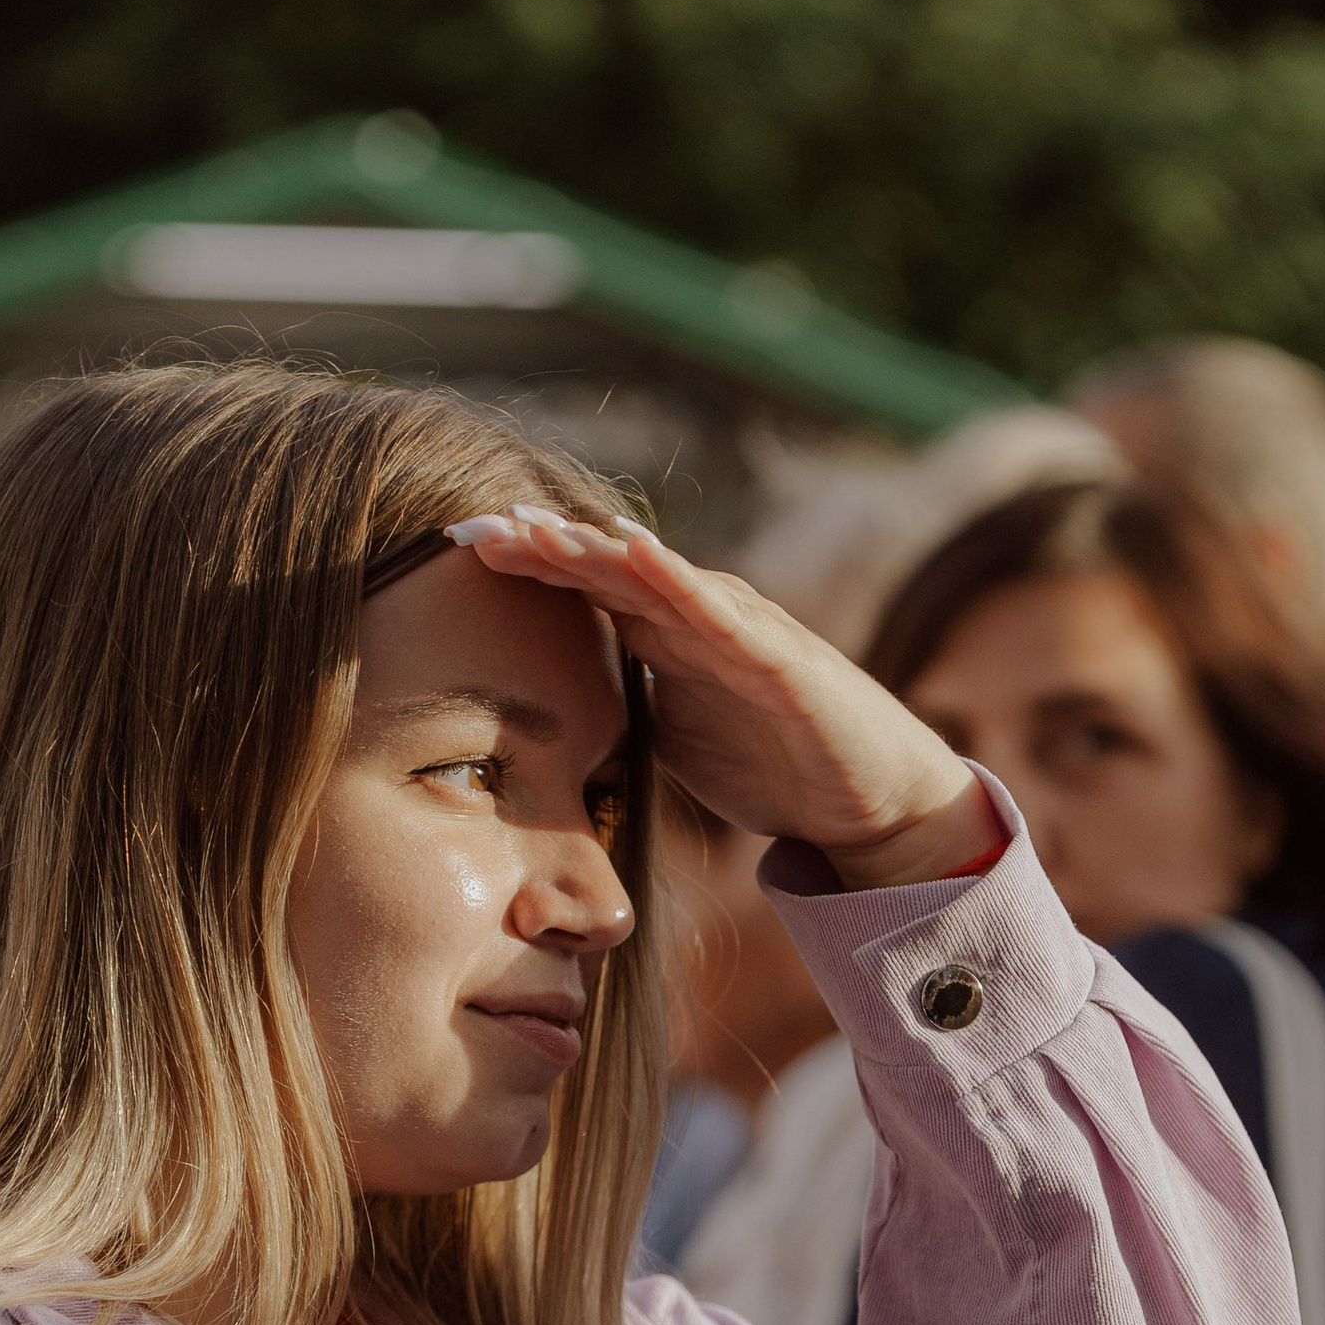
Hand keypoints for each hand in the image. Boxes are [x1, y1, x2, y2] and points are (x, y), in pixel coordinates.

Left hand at [448, 506, 993, 887]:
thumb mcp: (671, 731)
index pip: (584, 585)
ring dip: (596, 550)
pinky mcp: (780, 660)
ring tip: (537, 526)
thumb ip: (618, 704)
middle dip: (541, 545)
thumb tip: (542, 716)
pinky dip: (680, 581)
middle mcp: (699, 615)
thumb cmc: (773, 759)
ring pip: (656, 578)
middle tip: (472, 526)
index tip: (456, 549)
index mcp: (667, 633)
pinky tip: (641, 553)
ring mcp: (741, 630)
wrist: (868, 798)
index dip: (525, 563)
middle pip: (607, 566)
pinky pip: (722, 615)